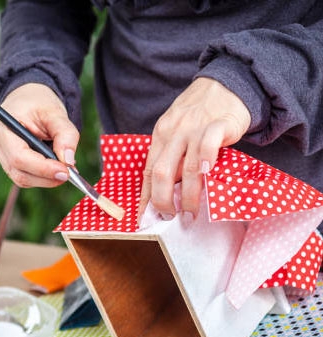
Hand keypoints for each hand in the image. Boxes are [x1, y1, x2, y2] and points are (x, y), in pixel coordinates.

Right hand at [0, 83, 79, 187]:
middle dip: (47, 177)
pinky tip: (55, 168)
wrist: (27, 97)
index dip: (43, 169)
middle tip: (70, 174)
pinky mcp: (9, 161)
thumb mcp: (56, 112)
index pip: (19, 157)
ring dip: (46, 179)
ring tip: (65, 169)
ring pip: (23, 179)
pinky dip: (43, 177)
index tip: (65, 172)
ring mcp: (0, 154)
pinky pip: (25, 176)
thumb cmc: (39, 101)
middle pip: (20, 173)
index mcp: (4, 125)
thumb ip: (66, 135)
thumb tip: (69, 161)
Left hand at [138, 77, 250, 221]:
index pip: (148, 171)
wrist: (226, 83)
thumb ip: (172, 156)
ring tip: (190, 214)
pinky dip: (206, 161)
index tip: (145, 217)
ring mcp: (195, 128)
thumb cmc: (200, 113)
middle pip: (161, 172)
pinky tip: (208, 175)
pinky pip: (208, 145)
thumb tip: (167, 190)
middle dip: (162, 201)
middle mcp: (173, 132)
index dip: (145, 196)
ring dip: (187, 196)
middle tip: (169, 218)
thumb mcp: (176, 131)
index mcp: (160, 136)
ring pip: (186, 167)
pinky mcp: (218, 125)